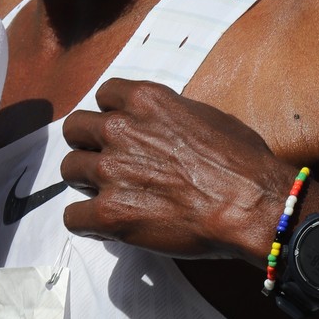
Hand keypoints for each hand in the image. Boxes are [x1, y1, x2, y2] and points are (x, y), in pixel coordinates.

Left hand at [60, 78, 294, 264]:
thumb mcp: (206, 115)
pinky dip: (86, 222)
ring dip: (87, 181)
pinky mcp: (110, 213)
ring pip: (69, 169)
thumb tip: (162, 127)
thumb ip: (170, 115)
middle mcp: (120, 129)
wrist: (250, 203)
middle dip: (88, 144)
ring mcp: (111, 171)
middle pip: (75, 128)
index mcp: (145, 99)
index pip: (103, 94)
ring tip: (110, 194)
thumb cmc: (241, 159)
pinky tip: (106, 224)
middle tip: (108, 162)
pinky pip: (73, 216)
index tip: (122, 130)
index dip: (111, 113)